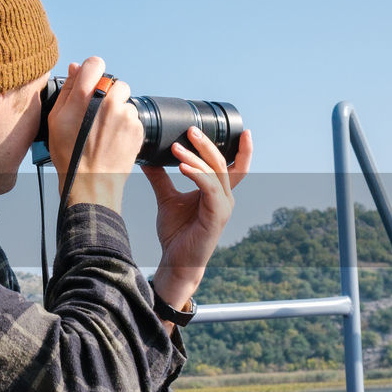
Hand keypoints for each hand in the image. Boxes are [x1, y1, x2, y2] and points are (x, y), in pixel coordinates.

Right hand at [46, 56, 143, 210]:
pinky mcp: (137, 128)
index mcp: (84, 96)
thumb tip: (76, 68)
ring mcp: (125, 115)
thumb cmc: (69, 155)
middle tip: (96, 116)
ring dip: (118, 111)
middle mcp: (107, 101)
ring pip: (125, 101)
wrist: (91, 183)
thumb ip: (68, 89)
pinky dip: (126, 126)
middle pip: (114, 82)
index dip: (92, 73)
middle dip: (108, 95)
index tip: (90, 85)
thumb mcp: (56, 120)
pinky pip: (134, 117)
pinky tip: (113, 140)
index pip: (95, 63)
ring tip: (104, 132)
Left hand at [143, 126, 253, 311]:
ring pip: (215, 173)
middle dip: (208, 144)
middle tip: (191, 129)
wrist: (176, 262)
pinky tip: (182, 166)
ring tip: (177, 147)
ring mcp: (223, 207)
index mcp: (218, 192)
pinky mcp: (217, 216)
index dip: (242, 150)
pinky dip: (197, 175)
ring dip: (196, 157)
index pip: (235, 167)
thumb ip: (161, 178)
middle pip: (222, 163)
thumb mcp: (167, 199)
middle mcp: (225, 197)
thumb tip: (148, 158)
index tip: (242, 130)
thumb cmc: (176, 233)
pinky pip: (209, 189)